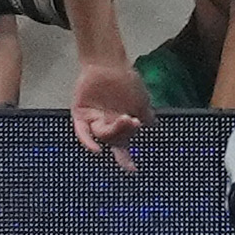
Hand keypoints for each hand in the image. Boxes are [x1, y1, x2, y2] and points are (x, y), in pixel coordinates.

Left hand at [69, 55, 147, 172]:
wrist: (109, 64)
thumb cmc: (126, 81)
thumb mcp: (142, 101)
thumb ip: (147, 117)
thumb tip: (155, 129)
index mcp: (120, 125)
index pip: (123, 145)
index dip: (127, 159)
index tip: (133, 170)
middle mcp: (106, 125)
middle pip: (114, 140)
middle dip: (125, 134)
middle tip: (132, 121)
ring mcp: (93, 120)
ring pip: (102, 135)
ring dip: (114, 130)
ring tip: (125, 118)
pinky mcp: (80, 115)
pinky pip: (81, 133)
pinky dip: (88, 142)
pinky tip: (96, 150)